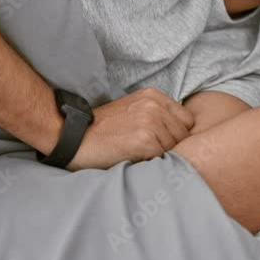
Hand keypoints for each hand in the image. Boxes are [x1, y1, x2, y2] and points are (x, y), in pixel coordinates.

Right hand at [66, 87, 194, 170]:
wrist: (72, 136)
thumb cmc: (102, 129)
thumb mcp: (132, 109)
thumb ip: (157, 115)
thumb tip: (183, 134)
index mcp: (153, 96)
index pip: (186, 121)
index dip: (176, 135)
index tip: (160, 143)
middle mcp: (155, 106)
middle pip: (184, 136)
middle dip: (171, 147)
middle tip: (147, 153)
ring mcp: (151, 122)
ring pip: (175, 148)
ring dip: (161, 157)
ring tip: (138, 156)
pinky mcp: (145, 141)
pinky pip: (163, 159)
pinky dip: (152, 164)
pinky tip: (134, 161)